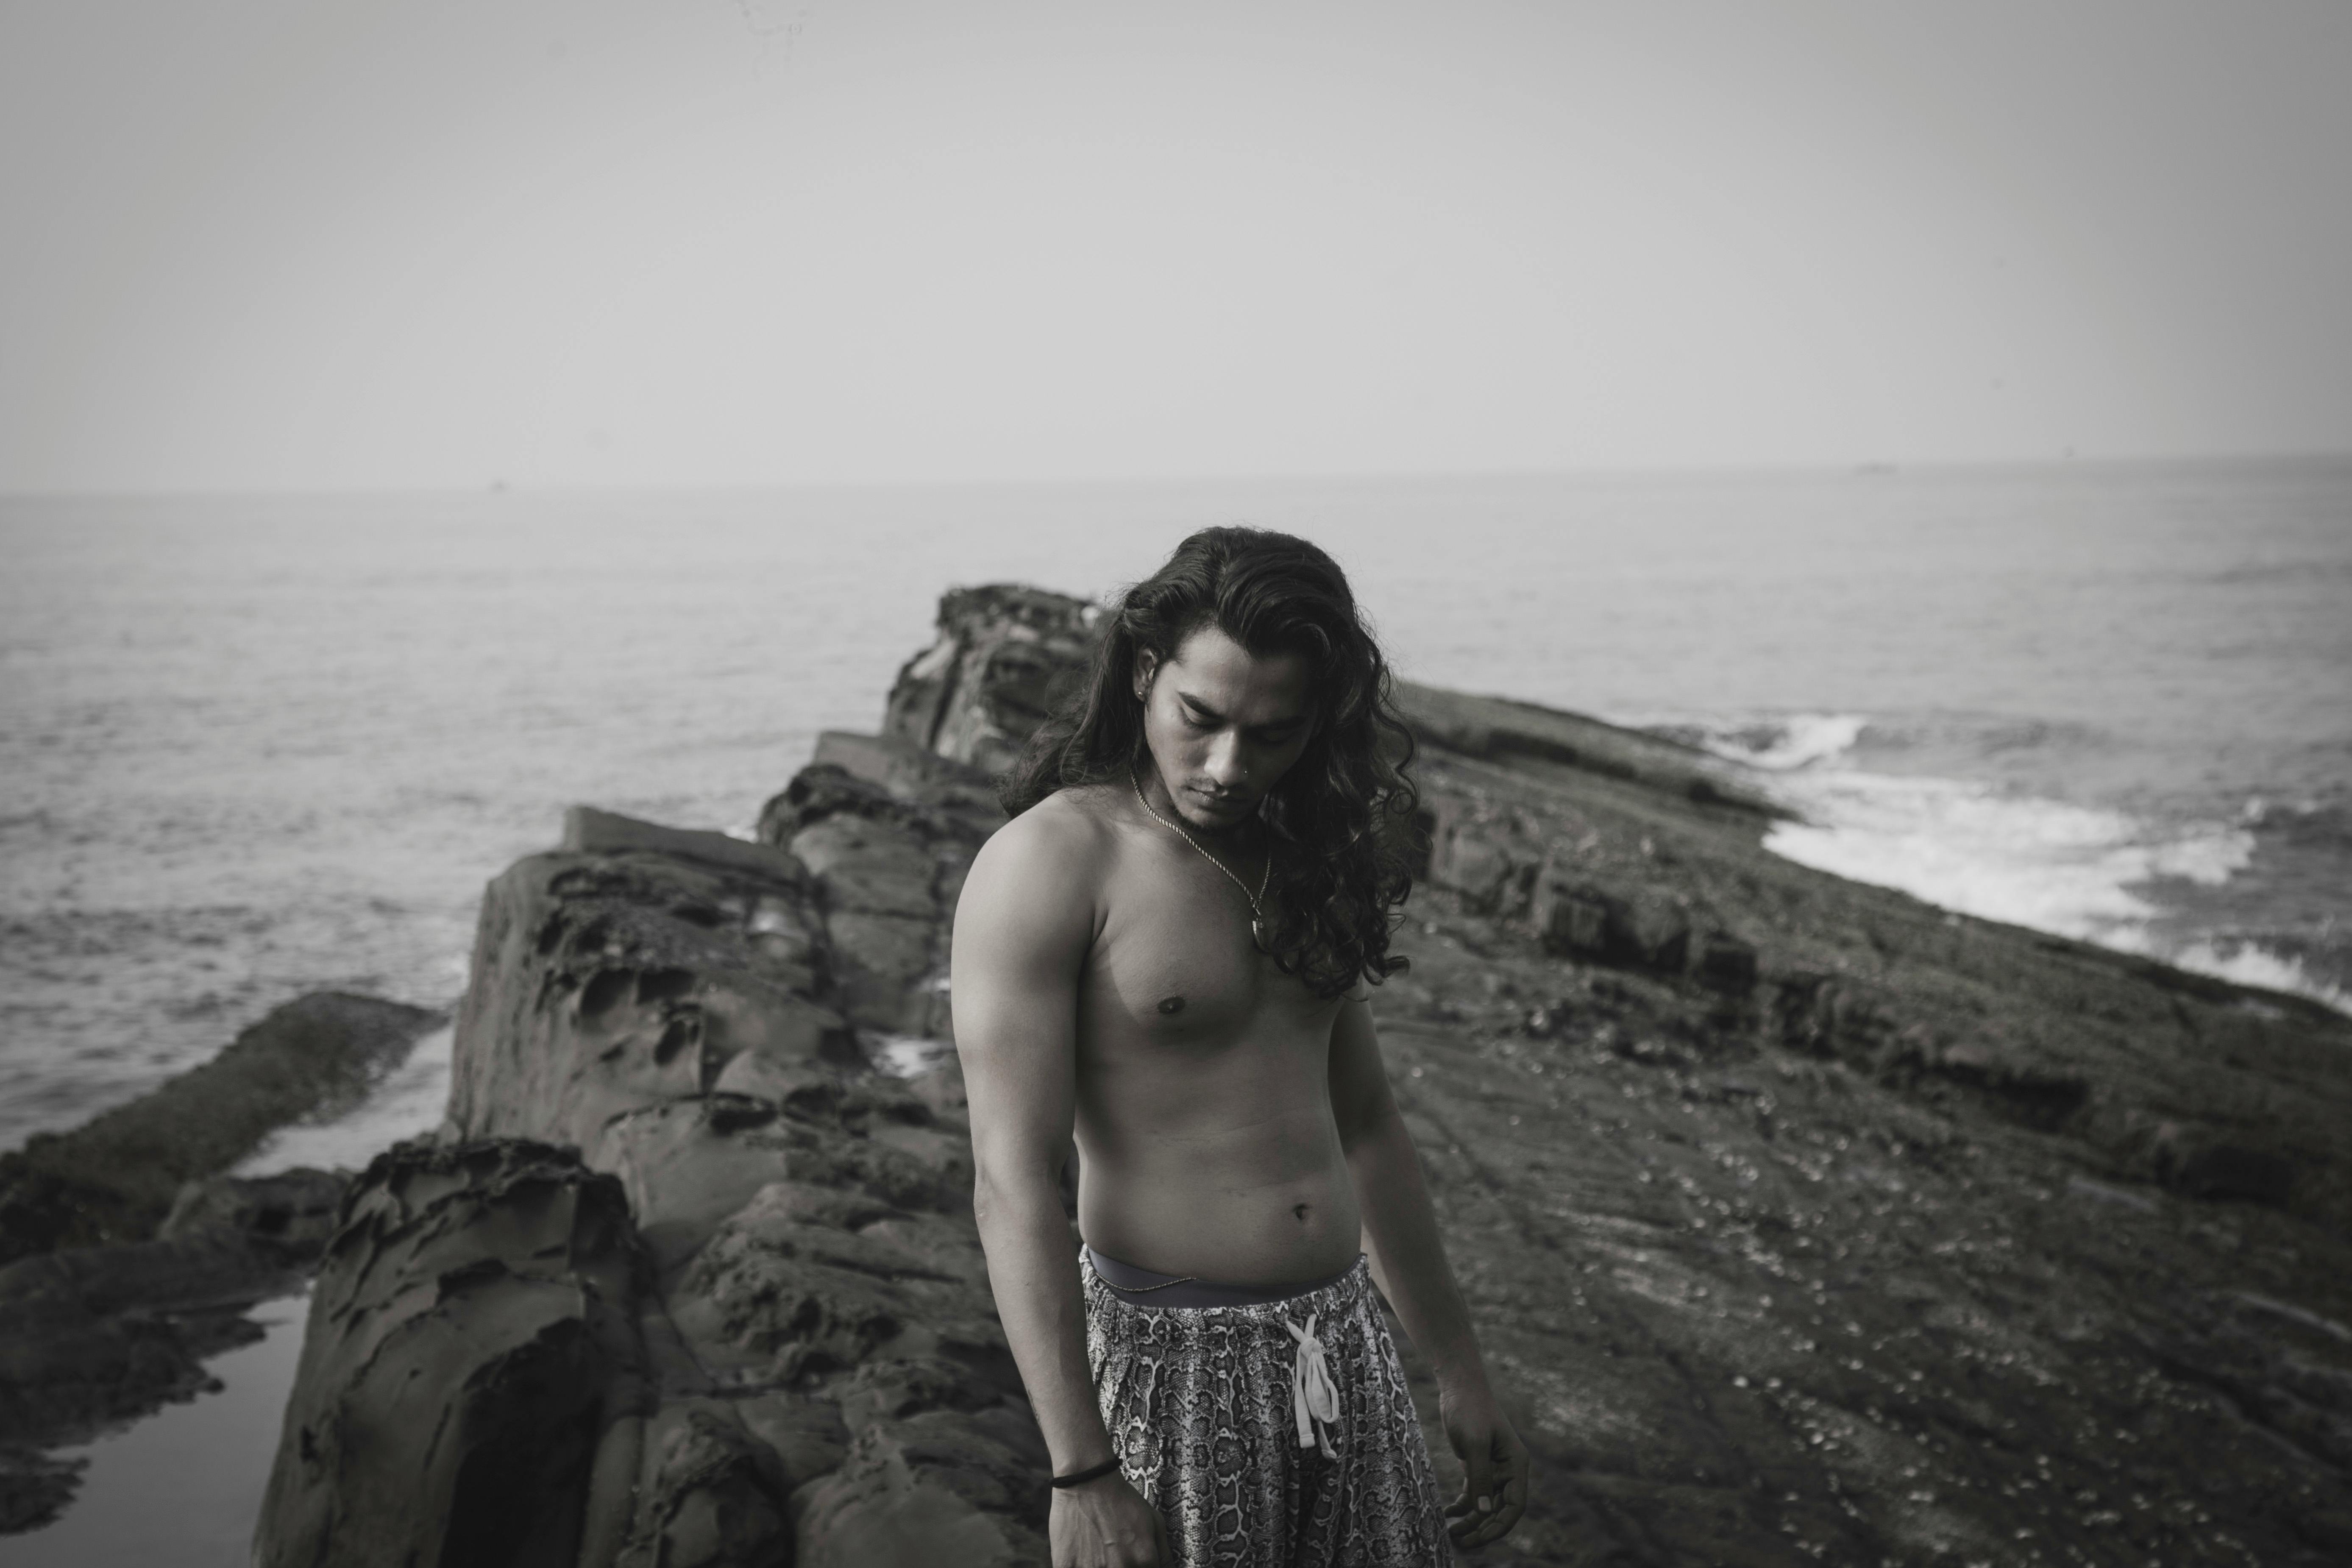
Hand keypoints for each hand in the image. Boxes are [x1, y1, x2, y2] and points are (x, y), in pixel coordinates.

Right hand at [1050, 1469, 1169, 1566]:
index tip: (1132, 1563)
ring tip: (1098, 1554)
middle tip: (1112, 1555)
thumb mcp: (1154, 1522)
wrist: (1087, 1480)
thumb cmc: (1121, 1500)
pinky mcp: (1066, 1566)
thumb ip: (1164, 1556)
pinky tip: (1082, 1557)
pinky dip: (1079, 1567)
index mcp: (1144, 1560)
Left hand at [1439, 1381, 1528, 1550]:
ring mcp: (1493, 1469)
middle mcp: (1508, 1470)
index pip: (1515, 1506)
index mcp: (1516, 1465)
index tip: (1479, 1539)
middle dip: (1482, 1528)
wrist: (1459, 1387)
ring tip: (1451, 1534)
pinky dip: (1461, 1506)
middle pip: (1499, 1510)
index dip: (1499, 1526)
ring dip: (1470, 1521)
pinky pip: (1472, 1493)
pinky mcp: (1476, 1465)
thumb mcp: (1474, 1444)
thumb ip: (1480, 1478)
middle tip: (1461, 1543)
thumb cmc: (1470, 1410)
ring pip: (1484, 1504)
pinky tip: (1447, 1514)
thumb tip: (1483, 1511)